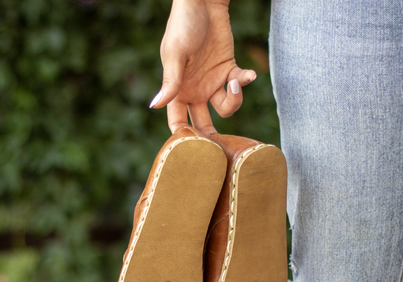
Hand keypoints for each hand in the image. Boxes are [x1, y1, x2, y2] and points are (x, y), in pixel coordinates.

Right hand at [150, 0, 255, 135]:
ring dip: (234, 100)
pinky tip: (248, 74)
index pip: (178, 122)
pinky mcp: (229, 70)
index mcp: (178, 91)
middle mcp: (195, 91)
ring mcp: (213, 82)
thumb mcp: (175, 54)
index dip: (185, 137)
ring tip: (235, 81)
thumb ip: (170, 82)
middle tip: (221, 145)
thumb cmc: (184, 25)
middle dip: (211, 135)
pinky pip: (240, 85)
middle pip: (202, 124)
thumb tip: (154, 107)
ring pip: (225, 108)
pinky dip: (246, 81)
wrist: (204, 2)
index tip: (196, 147)